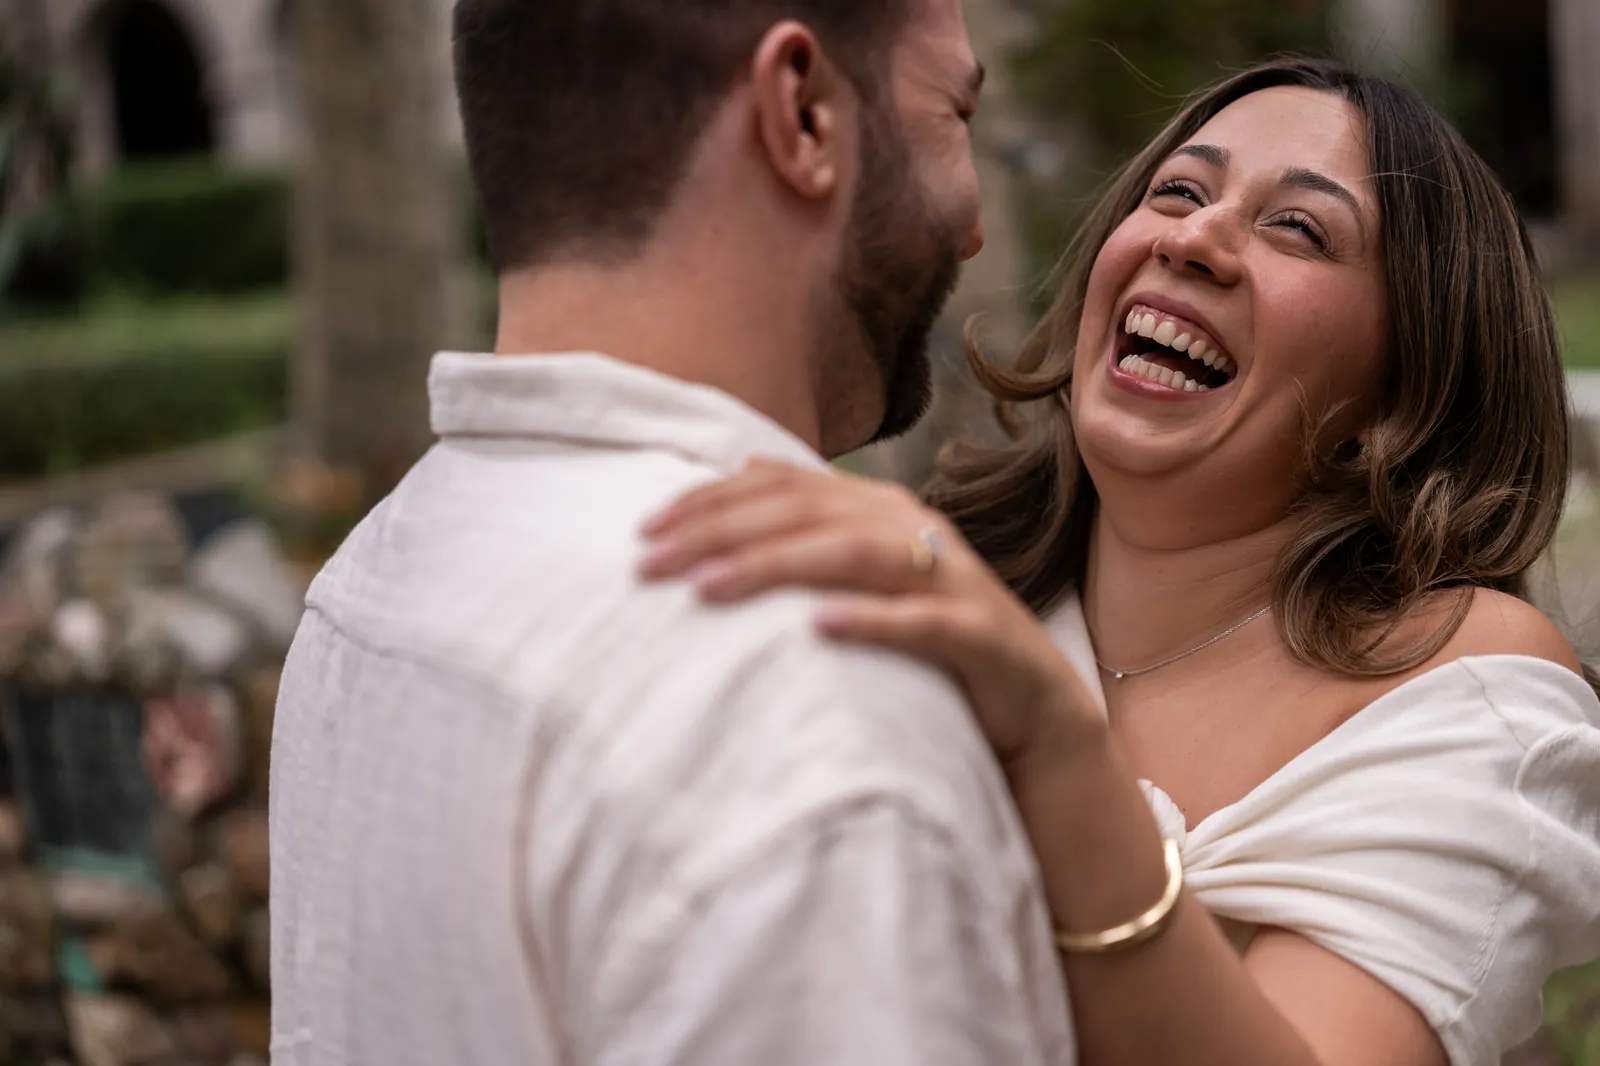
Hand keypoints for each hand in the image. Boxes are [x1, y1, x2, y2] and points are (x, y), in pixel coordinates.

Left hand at [638, 459, 1104, 763]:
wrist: (1032, 705)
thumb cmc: (929, 642)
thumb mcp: (867, 572)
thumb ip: (813, 521)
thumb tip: (740, 466)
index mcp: (881, 508)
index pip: (784, 486)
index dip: (712, 499)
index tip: (644, 527)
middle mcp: (915, 530)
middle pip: (807, 512)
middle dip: (723, 530)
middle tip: (652, 560)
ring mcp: (951, 579)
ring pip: (854, 553)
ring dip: (775, 566)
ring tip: (707, 588)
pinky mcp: (979, 635)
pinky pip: (922, 623)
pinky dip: (870, 620)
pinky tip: (817, 626)